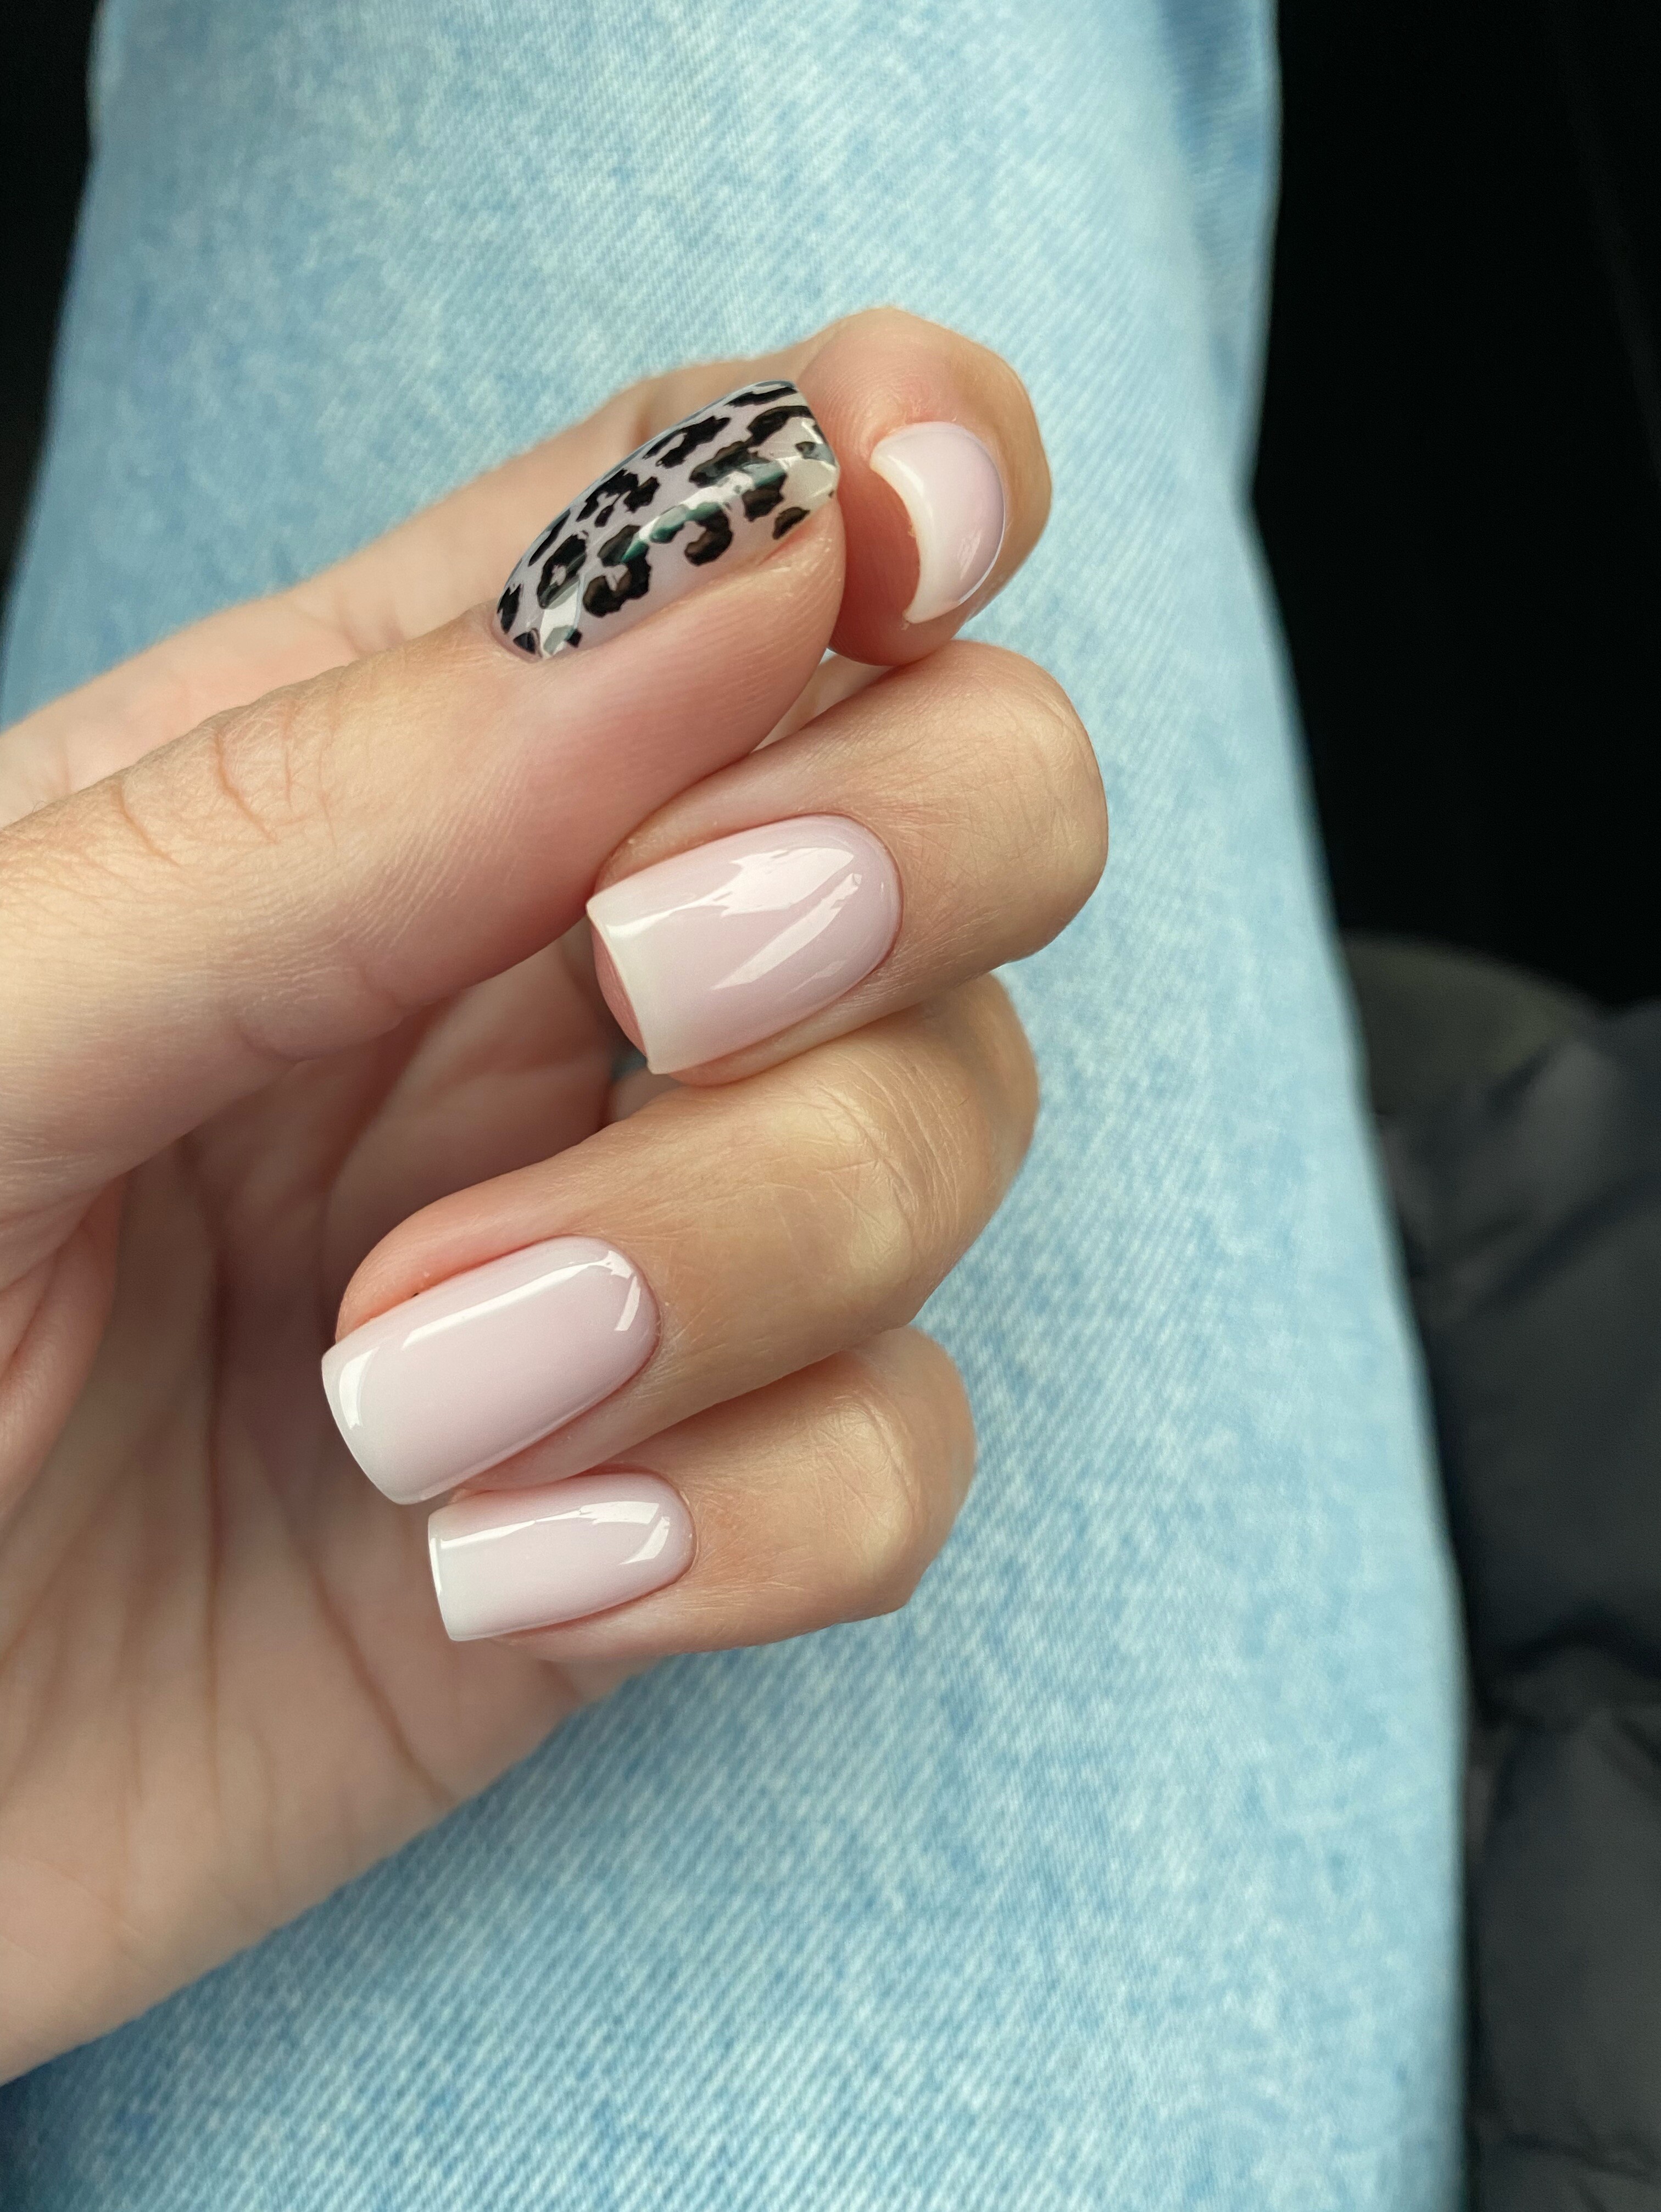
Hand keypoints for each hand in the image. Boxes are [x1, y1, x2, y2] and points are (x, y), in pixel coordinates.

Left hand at [0, 311, 1103, 2074]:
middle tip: (656, 990)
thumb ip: (334, 793)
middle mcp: (557, 968)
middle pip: (971, 790)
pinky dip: (760, 1521)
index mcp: (379, 760)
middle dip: (891, 864)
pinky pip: (895, 1451)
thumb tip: (741, 560)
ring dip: (742, 1257)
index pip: (736, 506)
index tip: (909, 530)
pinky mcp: (683, 1494)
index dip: (899, 456)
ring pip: (948, 1127)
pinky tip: (510, 1582)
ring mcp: (649, 1236)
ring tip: (410, 1404)